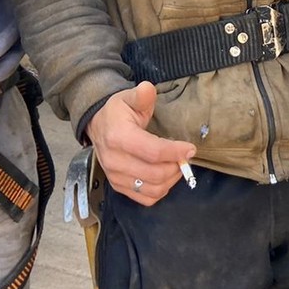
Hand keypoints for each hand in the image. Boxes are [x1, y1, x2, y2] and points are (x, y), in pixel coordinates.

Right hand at [86, 83, 196, 206]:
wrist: (97, 125)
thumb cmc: (117, 111)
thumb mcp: (128, 97)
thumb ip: (141, 95)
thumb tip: (148, 89)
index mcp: (118, 137)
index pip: (153, 152)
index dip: (175, 152)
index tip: (191, 148)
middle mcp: (115, 161)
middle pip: (155, 174)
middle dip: (176, 166)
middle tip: (185, 156)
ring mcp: (115, 177)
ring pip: (153, 189)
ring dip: (171, 180)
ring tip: (177, 165)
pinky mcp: (118, 187)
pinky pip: (145, 199)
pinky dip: (160, 190)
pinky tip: (165, 176)